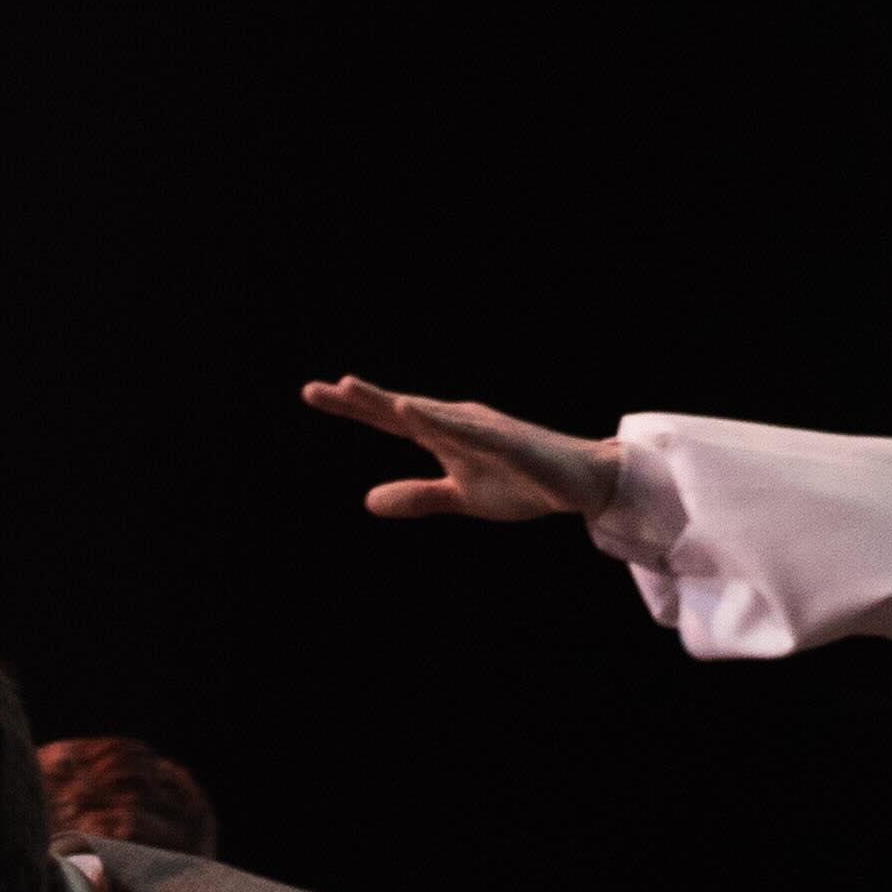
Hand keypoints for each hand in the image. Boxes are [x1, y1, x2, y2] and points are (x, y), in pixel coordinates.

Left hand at [300, 376, 618, 525]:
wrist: (578, 484)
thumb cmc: (521, 482)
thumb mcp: (458, 496)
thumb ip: (416, 496)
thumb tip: (367, 501)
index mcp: (443, 433)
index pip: (389, 419)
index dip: (353, 406)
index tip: (312, 392)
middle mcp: (457, 422)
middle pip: (400, 409)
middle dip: (359, 398)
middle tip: (313, 389)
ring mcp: (483, 430)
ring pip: (428, 413)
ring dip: (390, 402)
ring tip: (351, 389)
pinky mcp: (508, 443)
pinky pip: (469, 432)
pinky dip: (439, 421)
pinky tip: (413, 412)